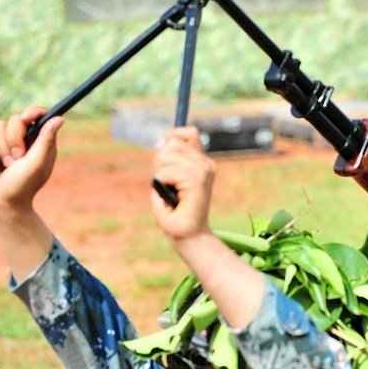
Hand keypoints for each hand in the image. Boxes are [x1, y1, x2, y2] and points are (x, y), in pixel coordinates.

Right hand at [0, 106, 63, 216]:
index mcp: (40, 141)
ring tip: (7, 164)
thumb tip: (60, 118)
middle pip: (16, 119)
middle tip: (17, 158)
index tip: (26, 118)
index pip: (38, 116)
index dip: (33, 112)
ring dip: (3, 147)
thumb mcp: (37, 162)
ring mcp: (6, 140)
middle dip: (15, 139)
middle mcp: (24, 138)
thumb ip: (46, 140)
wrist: (0, 200)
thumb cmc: (24, 184)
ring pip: (0, 125)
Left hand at [151, 128, 213, 242]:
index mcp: (203, 161)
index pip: (189, 133)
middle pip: (172, 143)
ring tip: (171, 192)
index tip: (164, 154)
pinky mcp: (197, 180)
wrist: (188, 235)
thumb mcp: (169, 177)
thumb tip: (162, 142)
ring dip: (160, 175)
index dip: (172, 137)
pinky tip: (173, 198)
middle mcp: (207, 163)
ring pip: (166, 157)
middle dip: (160, 162)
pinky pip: (165, 172)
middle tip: (167, 184)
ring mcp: (204, 171)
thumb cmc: (176, 210)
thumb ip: (168, 158)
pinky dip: (162, 184)